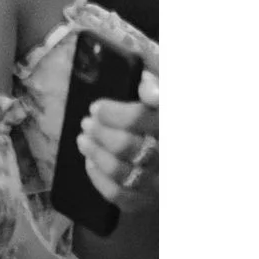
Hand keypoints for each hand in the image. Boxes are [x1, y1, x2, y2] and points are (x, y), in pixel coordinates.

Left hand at [77, 40, 158, 213]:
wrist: (169, 144)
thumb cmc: (164, 110)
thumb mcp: (166, 81)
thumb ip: (153, 65)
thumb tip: (132, 58)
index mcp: (176, 122)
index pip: (146, 118)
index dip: (116, 113)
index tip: (96, 107)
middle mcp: (173, 154)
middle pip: (129, 146)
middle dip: (100, 132)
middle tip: (87, 121)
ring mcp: (163, 181)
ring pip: (122, 171)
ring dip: (95, 152)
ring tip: (83, 138)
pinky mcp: (151, 200)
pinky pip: (121, 196)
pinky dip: (99, 178)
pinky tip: (90, 162)